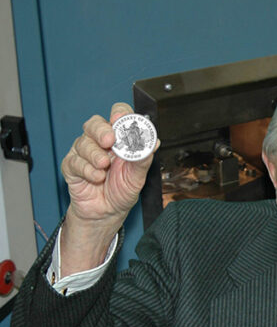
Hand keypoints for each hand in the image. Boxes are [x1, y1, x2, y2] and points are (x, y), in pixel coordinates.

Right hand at [62, 102, 155, 224]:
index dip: (118, 114)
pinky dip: (87, 170)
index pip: (118, 117)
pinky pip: (74, 161)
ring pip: (83, 142)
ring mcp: (84, 153)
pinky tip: (96, 178)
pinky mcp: (71, 166)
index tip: (120, 118)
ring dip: (95, 155)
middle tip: (109, 140)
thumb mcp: (137, 177)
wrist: (107, 213)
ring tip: (104, 168)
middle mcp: (100, 143)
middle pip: (95, 123)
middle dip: (101, 130)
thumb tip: (154, 142)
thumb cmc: (122, 191)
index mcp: (119, 141)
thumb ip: (143, 159)